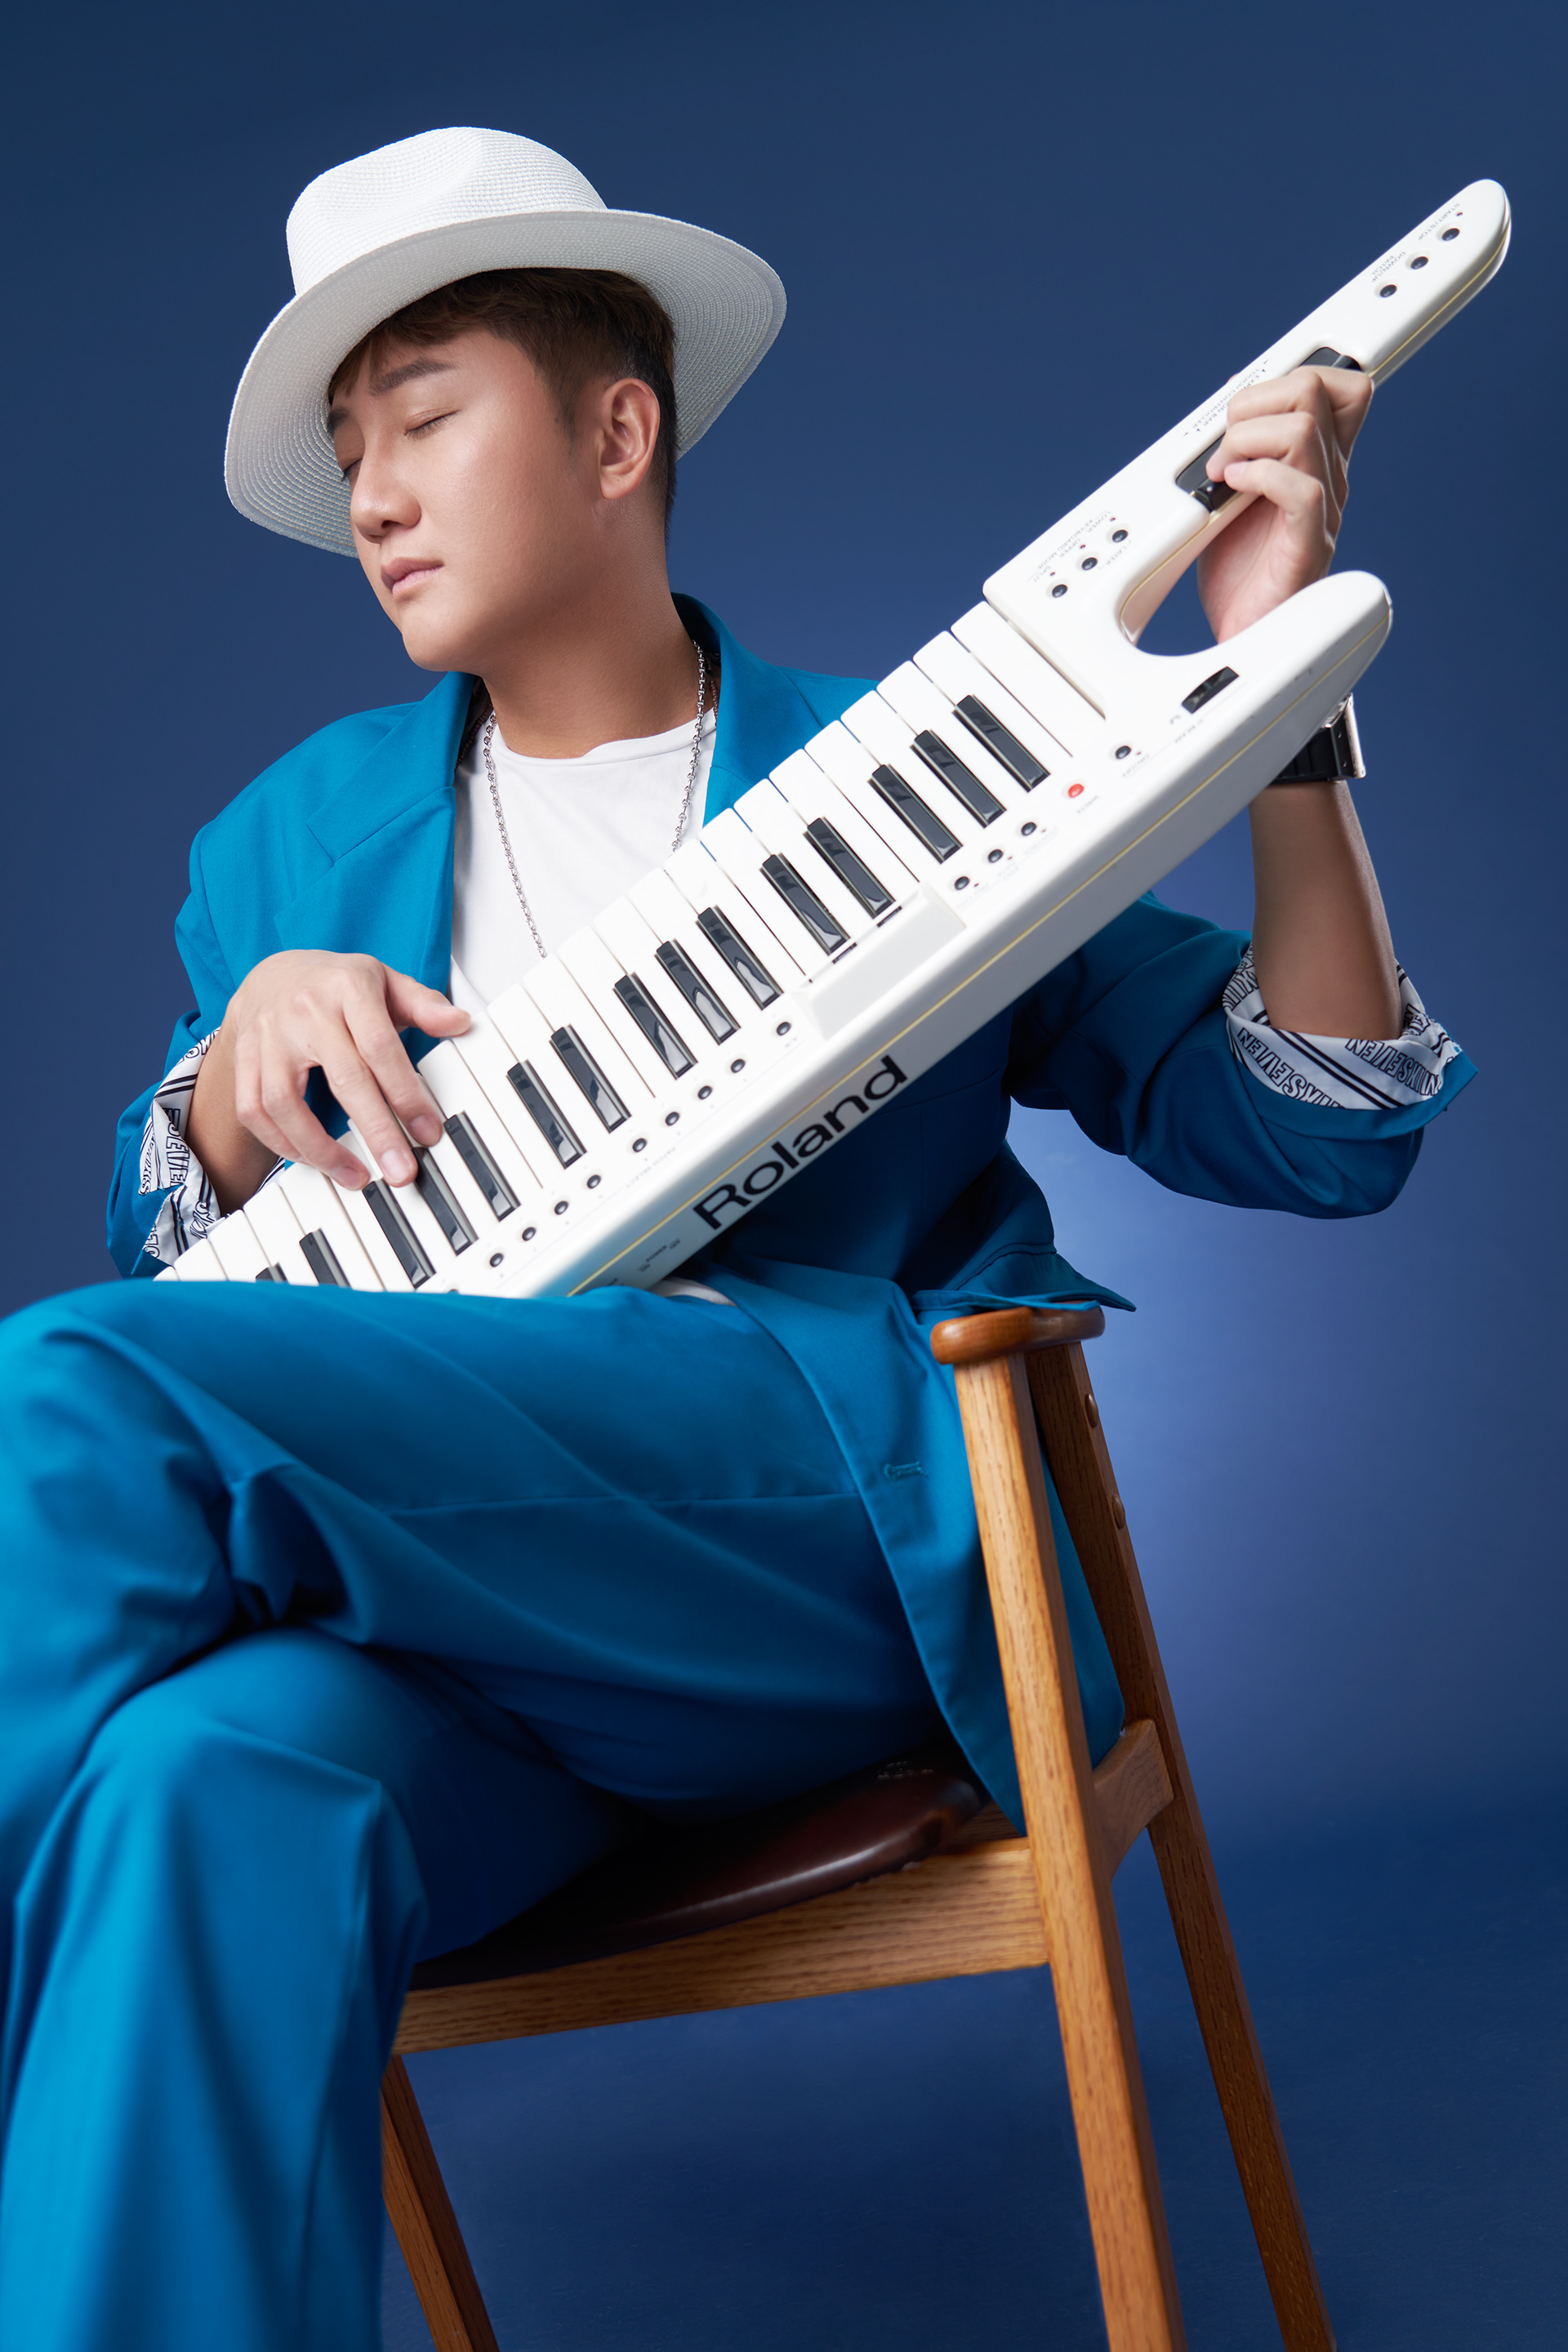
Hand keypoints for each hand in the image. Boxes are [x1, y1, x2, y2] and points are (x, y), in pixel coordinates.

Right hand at [189, 950, 469, 1207]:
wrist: (271, 976)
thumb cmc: (335, 985)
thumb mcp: (384, 981)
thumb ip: (423, 1004)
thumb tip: (459, 1022)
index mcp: (348, 988)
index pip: (381, 1048)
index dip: (406, 1094)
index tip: (427, 1132)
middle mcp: (306, 1011)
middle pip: (344, 1079)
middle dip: (376, 1131)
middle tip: (400, 1170)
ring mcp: (268, 1036)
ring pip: (285, 1102)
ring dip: (320, 1149)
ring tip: (355, 1175)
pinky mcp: (243, 1059)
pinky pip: (254, 1110)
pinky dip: (281, 1143)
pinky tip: (312, 1159)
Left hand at [1196, 365, 1373, 642]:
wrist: (1243, 636)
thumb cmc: (1239, 574)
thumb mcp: (1234, 494)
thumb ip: (1242, 450)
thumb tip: (1229, 401)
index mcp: (1317, 462)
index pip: (1339, 385)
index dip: (1293, 374)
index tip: (1245, 413)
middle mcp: (1328, 479)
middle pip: (1315, 387)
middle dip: (1254, 403)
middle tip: (1225, 450)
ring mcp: (1324, 511)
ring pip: (1303, 428)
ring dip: (1246, 441)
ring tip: (1223, 477)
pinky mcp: (1309, 545)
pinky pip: (1303, 489)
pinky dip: (1258, 476)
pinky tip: (1233, 492)